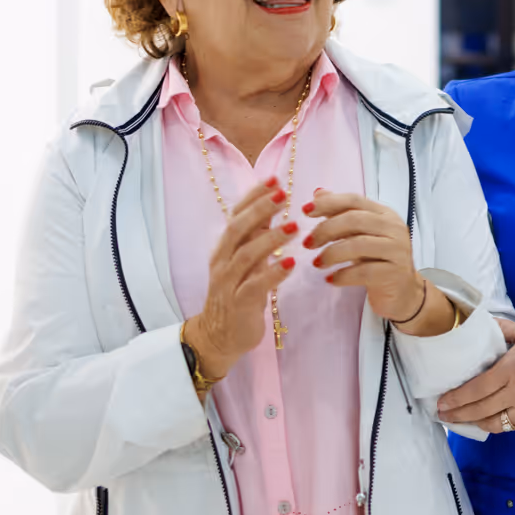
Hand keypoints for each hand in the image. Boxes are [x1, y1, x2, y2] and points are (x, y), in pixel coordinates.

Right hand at [189, 177, 298, 376]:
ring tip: (294, 227)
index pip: (236, 215)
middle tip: (283, 193)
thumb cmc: (238, 294)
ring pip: (246, 255)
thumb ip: (256, 237)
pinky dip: (272, 273)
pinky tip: (290, 263)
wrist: (219, 336)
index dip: (254, 196)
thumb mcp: (247, 262)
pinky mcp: (239, 304)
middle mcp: (222, 261)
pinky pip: (255, 286)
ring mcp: (228, 283)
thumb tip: (273, 206)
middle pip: (238, 229)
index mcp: (225, 248)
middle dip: (260, 209)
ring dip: (270, 239)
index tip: (274, 179)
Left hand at [302, 190, 424, 320]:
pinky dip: (343, 275)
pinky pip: (363, 272)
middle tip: (307, 243)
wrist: (402, 292)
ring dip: (331, 253)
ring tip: (316, 263)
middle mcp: (393, 228)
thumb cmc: (377, 260)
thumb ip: (341, 214)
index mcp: (384, 214)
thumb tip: (318, 193)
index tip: (305, 210)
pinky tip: (330, 280)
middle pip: (354, 220)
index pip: (354, 200)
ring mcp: (396, 250)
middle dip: (326, 230)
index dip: (328, 203)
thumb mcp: (359, 235)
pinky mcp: (394, 273)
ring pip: (358, 245)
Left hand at [437, 319, 514, 432]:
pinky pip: (510, 427)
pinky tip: (485, 422)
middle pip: (479, 409)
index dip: (456, 398)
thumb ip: (501, 329)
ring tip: (458, 420)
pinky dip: (494, 426)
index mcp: (512, 369)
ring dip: (472, 423)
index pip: (476, 389)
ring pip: (493, 423)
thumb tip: (480, 325)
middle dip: (457, 414)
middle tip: (441, 414)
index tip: (441, 401)